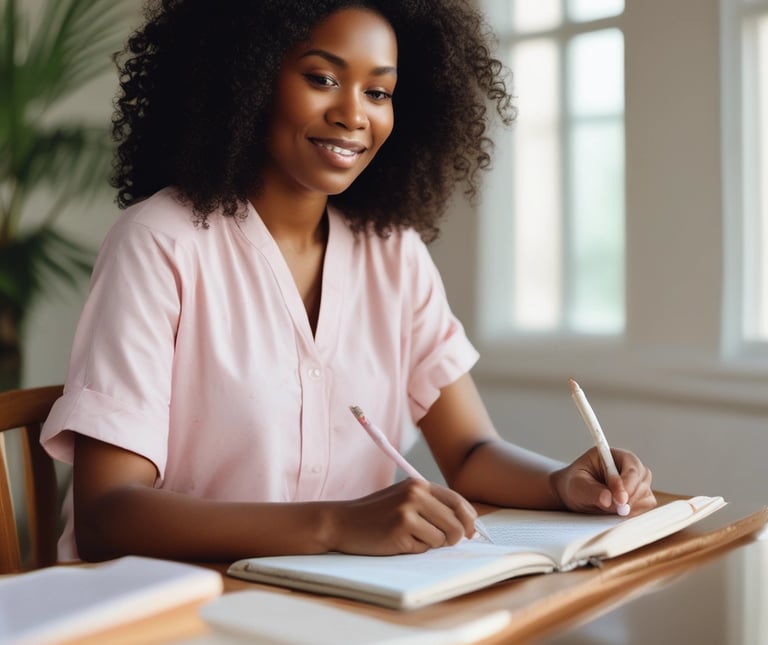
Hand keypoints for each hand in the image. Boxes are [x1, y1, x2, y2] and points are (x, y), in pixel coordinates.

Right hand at [328, 478, 477, 554]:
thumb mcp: (403, 498)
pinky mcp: (400, 530)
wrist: (342, 522)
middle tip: (439, 541)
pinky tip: (398, 542)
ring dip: (431, 544)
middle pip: (456, 523)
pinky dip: (416, 550)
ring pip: (443, 538)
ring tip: (410, 537)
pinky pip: (424, 548)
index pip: (458, 501)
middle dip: (454, 538)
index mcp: (419, 484)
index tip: (471, 532)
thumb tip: (466, 525)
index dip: (469, 519)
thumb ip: (431, 505)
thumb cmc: (376, 514)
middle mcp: (416, 494)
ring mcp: (407, 512)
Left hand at [552, 447, 655, 515]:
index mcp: (615, 456)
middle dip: (629, 498)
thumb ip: (593, 491)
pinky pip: (645, 509)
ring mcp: (639, 484)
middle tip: (615, 510)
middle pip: (642, 482)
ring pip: (645, 497)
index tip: (619, 500)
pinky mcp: (641, 499)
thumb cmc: (575, 485)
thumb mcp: (577, 486)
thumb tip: (609, 499)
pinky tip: (615, 513)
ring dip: (630, 507)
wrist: (575, 495)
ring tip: (607, 509)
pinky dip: (632, 514)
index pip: (630, 467)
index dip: (627, 483)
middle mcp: (631, 468)